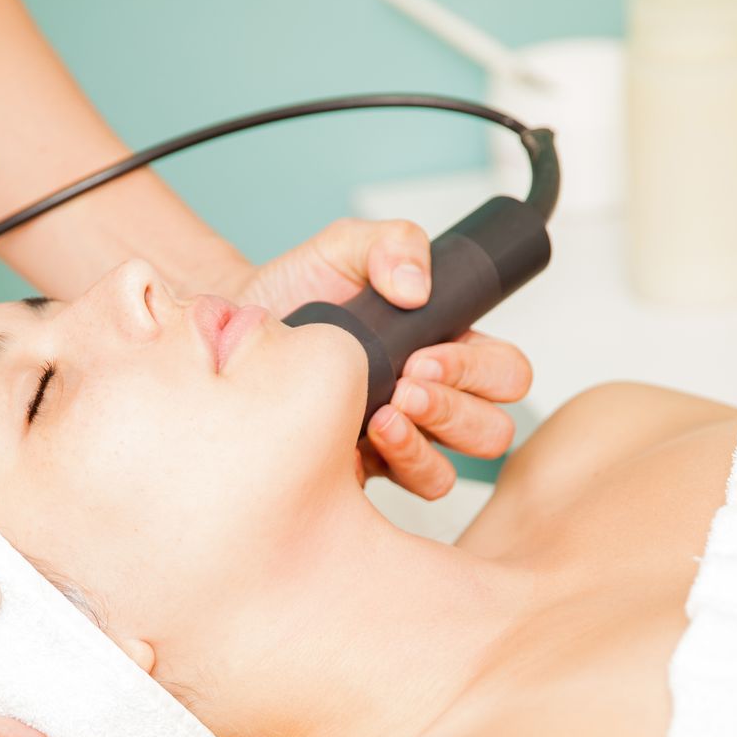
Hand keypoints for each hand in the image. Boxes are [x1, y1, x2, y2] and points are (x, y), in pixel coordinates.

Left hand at [228, 218, 532, 498]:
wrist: (231, 332)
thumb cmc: (296, 291)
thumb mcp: (342, 249)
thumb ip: (390, 243)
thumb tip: (416, 287)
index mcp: (448, 349)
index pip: (506, 374)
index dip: (479, 371)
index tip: (424, 356)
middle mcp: (433, 404)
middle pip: (491, 431)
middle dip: (453, 411)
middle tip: (405, 387)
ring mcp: (398, 445)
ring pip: (445, 473)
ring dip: (420, 447)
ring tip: (378, 418)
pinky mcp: (358, 475)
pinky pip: (389, 493)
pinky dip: (377, 470)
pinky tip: (347, 443)